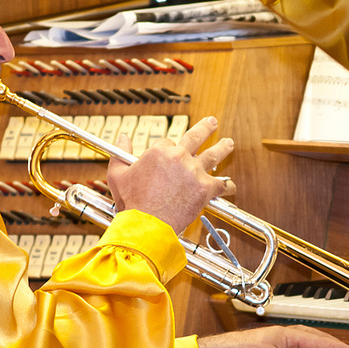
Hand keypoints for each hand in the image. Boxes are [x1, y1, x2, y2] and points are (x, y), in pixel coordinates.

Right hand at [106, 116, 234, 233]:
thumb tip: (122, 138)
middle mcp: (179, 157)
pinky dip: (227, 186)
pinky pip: (221, 185)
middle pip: (196, 137)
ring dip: (223, 148)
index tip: (168, 156)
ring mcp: (194, 172)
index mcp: (159, 151)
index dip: (167, 150)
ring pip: (213, 155)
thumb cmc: (133, 202)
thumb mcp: (118, 175)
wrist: (147, 224)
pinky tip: (230, 186)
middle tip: (212, 123)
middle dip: (206, 128)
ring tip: (228, 143)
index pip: (167, 142)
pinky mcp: (205, 189)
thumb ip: (120, 154)